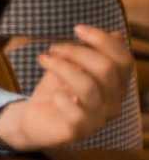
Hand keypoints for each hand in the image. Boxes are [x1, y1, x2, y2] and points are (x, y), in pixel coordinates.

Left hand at [0, 25, 132, 150]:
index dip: (103, 40)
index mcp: (117, 85)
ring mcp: (98, 118)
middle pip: (106, 69)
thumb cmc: (57, 89)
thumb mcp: (72, 65)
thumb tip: (117, 34)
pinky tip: (53, 93)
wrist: (34, 118)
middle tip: (53, 48)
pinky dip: (60, 96)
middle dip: (76, 52)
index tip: (77, 28)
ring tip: (43, 59)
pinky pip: (75, 111)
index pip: (124, 60)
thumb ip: (92, 52)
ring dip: (62, 67)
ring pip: (88, 86)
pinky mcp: (79, 130)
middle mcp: (114, 102)